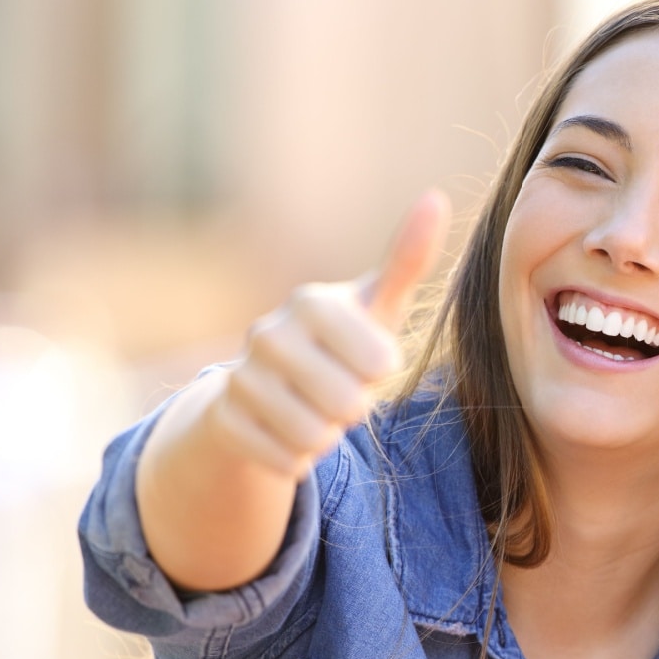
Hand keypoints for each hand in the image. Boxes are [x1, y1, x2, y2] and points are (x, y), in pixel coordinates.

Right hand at [209, 190, 449, 477]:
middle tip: (345, 392)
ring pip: (314, 435)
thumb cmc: (346, 341)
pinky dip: (299, 457)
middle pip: (345, 403)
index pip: (374, 359)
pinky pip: (284, 460)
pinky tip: (291, 432)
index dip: (381, 370)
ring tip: (320, 411)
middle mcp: (266, 333)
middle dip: (357, 408)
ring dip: (329, 434)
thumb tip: (435, 197)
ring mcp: (238, 377)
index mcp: (311, 302)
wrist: (275, 385)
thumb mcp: (380, 306)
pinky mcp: (223, 421)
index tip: (377, 362)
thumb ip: (408, 259)